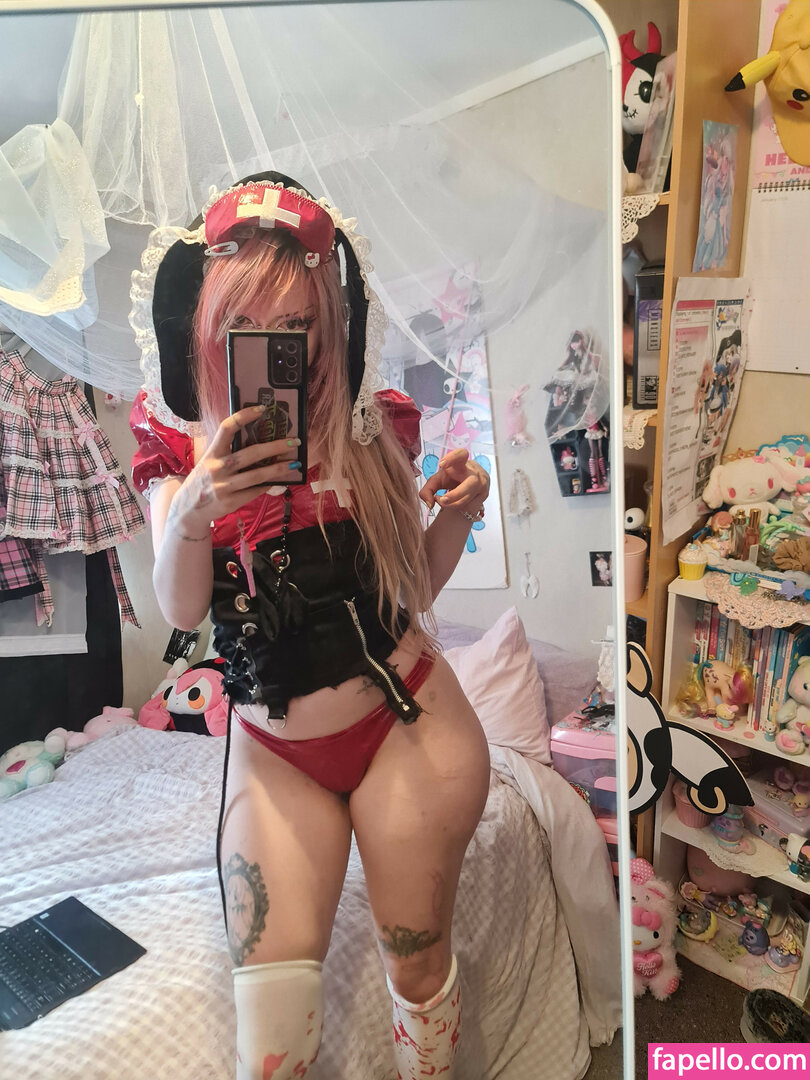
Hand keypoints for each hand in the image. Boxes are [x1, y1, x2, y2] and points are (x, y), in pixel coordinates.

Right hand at [167, 406, 301, 535]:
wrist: (189, 509)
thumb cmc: (204, 480)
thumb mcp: (209, 462)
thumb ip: (227, 453)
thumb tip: (260, 442)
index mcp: (212, 453)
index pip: (227, 428)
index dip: (244, 416)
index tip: (263, 409)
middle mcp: (217, 468)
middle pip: (251, 453)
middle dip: (276, 447)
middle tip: (294, 442)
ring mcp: (224, 486)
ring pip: (258, 475)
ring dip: (279, 469)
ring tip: (294, 463)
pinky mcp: (231, 502)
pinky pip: (255, 491)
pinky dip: (269, 484)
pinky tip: (280, 480)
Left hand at [419, 448, 488, 516]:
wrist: (468, 485)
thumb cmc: (451, 479)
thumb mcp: (437, 481)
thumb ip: (427, 491)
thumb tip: (429, 504)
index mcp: (462, 463)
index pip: (461, 454)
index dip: (453, 458)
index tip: (441, 464)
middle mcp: (475, 471)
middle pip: (471, 483)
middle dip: (455, 494)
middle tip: (441, 499)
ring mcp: (482, 483)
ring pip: (470, 497)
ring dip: (453, 504)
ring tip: (443, 502)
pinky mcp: (484, 494)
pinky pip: (472, 505)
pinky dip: (460, 507)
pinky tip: (455, 503)